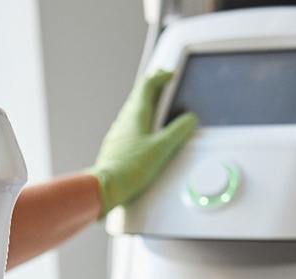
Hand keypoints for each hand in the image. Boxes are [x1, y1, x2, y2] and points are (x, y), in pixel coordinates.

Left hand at [90, 69, 197, 216]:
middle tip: (164, 85)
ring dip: (147, 104)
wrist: (106, 187)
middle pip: (139, 96)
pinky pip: (129, 126)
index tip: (169, 75)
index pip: (147, 85)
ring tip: (158, 106)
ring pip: (133, 111)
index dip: (160, 76)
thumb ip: (178, 131)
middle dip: (153, 89)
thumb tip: (189, 120)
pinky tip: (145, 132)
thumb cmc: (130, 168)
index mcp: (136, 114)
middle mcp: (124, 120)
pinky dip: (140, 121)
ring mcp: (118, 133)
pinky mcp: (116, 146)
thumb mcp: (162, 148)